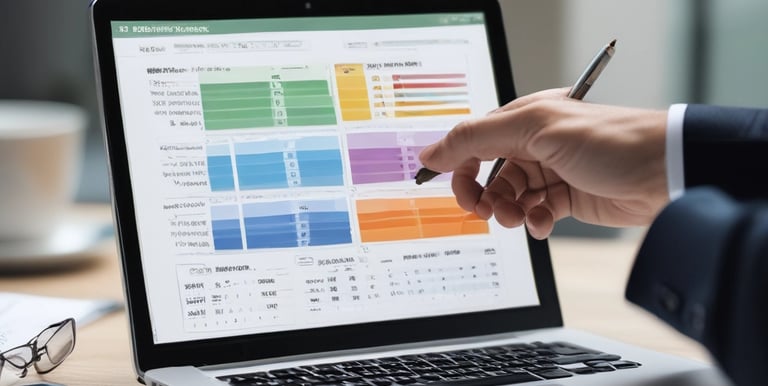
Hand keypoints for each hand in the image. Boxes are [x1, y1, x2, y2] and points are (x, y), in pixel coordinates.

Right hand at [418, 88, 669, 238]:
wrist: (664, 172)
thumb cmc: (608, 139)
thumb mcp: (534, 129)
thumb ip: (476, 138)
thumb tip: (431, 151)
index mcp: (525, 118)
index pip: (475, 142)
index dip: (460, 167)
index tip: (455, 191)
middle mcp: (536, 143)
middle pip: (490, 174)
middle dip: (485, 196)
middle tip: (487, 212)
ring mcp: (551, 172)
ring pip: (511, 198)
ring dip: (510, 211)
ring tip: (522, 218)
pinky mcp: (567, 198)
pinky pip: (536, 213)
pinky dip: (535, 222)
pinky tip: (545, 222)